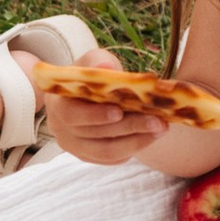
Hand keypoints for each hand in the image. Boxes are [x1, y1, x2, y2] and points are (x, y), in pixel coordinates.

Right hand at [38, 52, 166, 165]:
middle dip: (129, 127)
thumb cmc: (89, 76)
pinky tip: (152, 135)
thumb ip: (98, 63)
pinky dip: (134, 148)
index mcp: (58, 105)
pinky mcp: (91, 157)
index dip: (95, 115)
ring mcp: (76, 147)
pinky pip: (113, 159)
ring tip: (161, 129)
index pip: (72, 115)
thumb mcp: (92, 61)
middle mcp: (62, 131)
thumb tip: (107, 68)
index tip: (119, 110)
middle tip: (158, 120)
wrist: (85, 95)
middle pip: (96, 135)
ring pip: (107, 152)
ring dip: (137, 141)